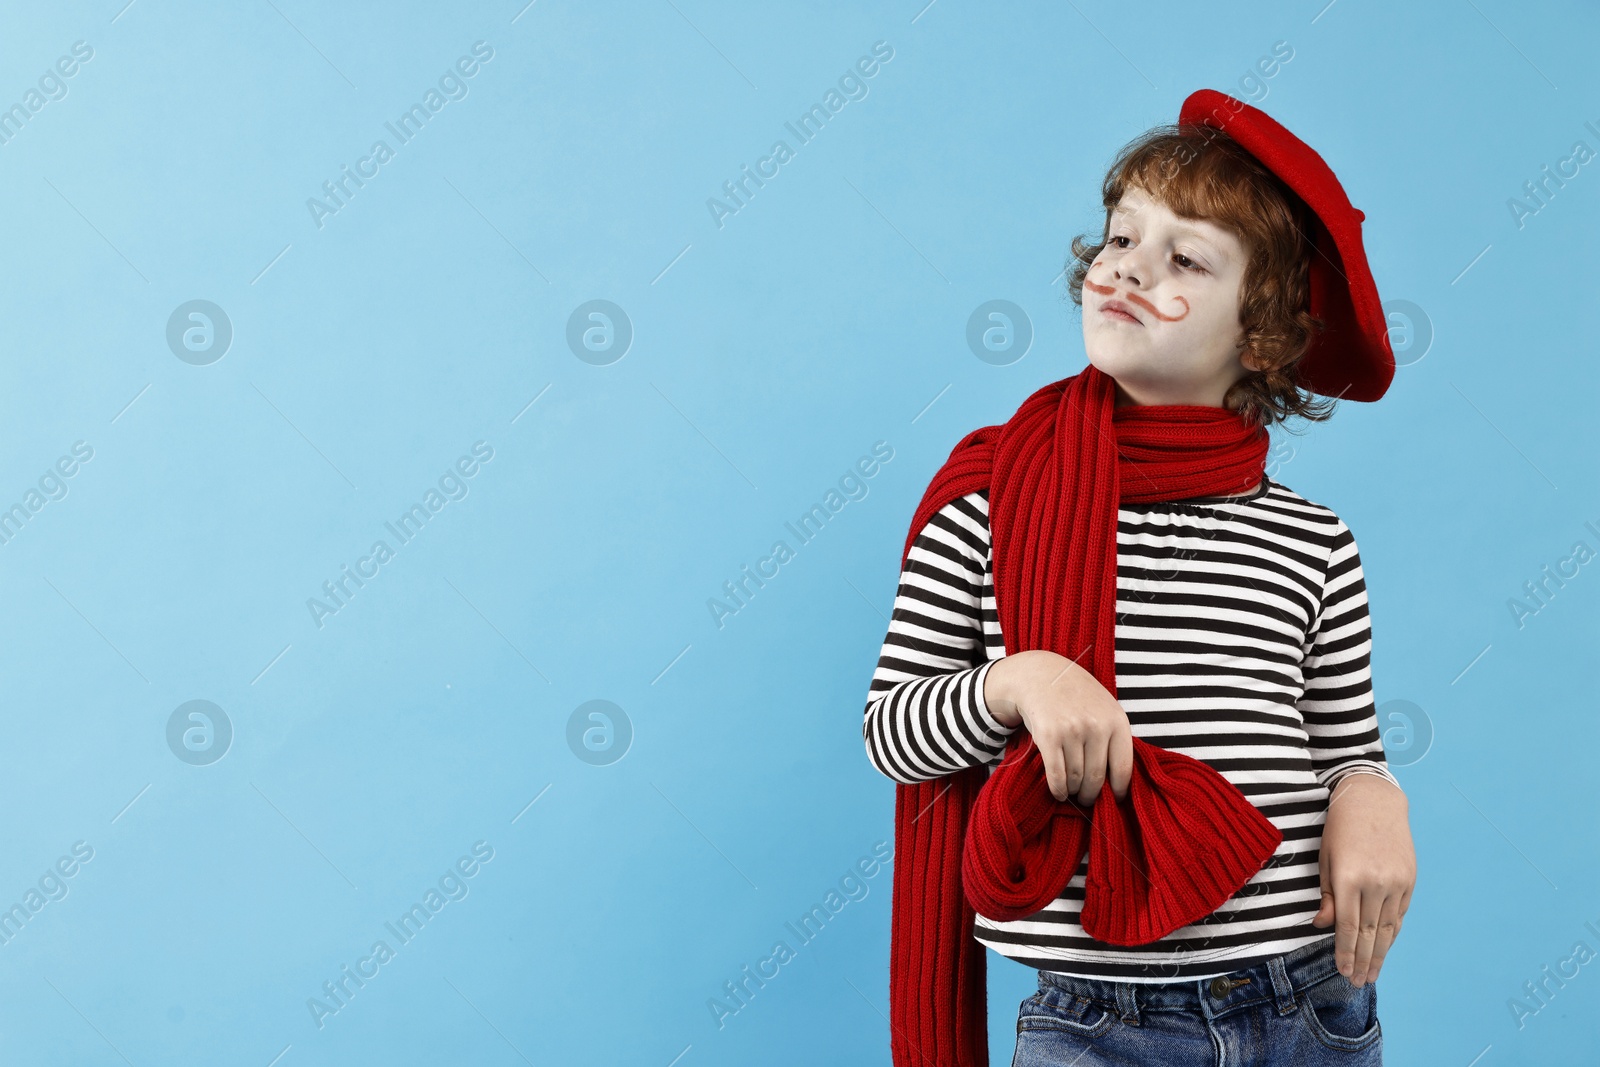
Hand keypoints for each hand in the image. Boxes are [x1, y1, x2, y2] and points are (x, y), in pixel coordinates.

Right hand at [983, 650, 1133, 805]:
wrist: (1040, 675)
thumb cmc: (1076, 696)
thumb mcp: (1105, 708)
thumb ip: (1114, 737)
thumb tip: (1120, 781)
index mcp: (1117, 721)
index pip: (1123, 769)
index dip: (1119, 790)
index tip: (1115, 799)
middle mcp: (1096, 726)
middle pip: (1097, 778)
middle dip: (1091, 795)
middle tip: (1087, 799)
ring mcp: (1072, 731)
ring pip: (1076, 779)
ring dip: (1073, 792)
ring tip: (1072, 792)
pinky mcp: (1048, 736)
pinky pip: (1056, 775)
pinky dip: (1058, 790)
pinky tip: (1058, 792)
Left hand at [1311, 772, 1415, 986]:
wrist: (1374, 800)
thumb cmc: (1340, 828)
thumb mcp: (1325, 858)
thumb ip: (1327, 895)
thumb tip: (1323, 926)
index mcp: (1349, 878)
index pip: (1348, 927)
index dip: (1346, 953)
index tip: (1343, 972)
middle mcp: (1376, 883)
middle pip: (1370, 933)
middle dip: (1363, 961)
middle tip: (1358, 983)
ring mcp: (1396, 882)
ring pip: (1388, 927)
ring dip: (1380, 954)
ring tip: (1372, 975)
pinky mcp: (1409, 880)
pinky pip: (1399, 914)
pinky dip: (1392, 933)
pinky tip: (1386, 948)